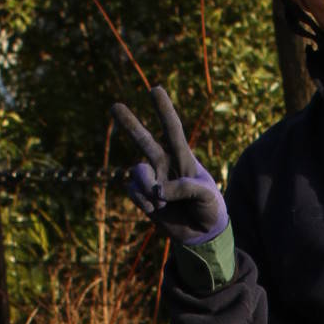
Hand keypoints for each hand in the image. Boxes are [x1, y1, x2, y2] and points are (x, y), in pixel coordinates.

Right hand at [111, 86, 228, 245]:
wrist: (201, 234)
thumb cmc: (210, 209)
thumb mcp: (208, 197)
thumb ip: (186, 188)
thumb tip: (158, 190)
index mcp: (183, 157)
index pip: (172, 130)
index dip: (163, 110)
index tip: (154, 90)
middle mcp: (165, 164)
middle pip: (143, 139)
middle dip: (129, 123)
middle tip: (114, 106)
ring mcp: (152, 179)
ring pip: (137, 172)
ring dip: (146, 185)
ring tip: (161, 201)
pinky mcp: (143, 197)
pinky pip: (133, 192)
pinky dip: (144, 201)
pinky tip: (157, 209)